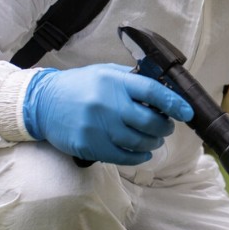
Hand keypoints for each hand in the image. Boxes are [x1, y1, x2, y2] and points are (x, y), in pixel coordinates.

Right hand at [23, 64, 192, 164]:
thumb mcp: (104, 72)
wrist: (42, 103)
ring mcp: (97, 126)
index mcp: (113, 81)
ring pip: (139, 142)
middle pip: (150, 122)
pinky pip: (124, 157)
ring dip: (153, 142)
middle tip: (166, 126)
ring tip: (154, 138)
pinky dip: (139, 156)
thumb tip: (164, 90)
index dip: (174, 103)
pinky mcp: (90, 145)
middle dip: (165, 126)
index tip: (187, 112)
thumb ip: (131, 80)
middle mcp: (107, 103)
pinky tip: (142, 151)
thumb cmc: (79, 86)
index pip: (153, 92)